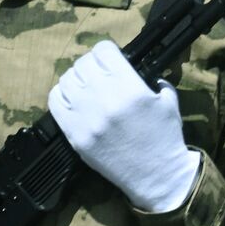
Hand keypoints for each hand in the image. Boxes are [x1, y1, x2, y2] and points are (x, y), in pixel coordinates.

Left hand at [48, 40, 200, 212]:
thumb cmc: (165, 137)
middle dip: (92, 64)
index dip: (107, 51)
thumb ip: (154, 79)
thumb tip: (136, 68)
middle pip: (83, 64)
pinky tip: (73, 98)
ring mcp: (86, 118)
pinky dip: (61, 95)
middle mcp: (105, 99)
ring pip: (66, 80)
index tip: (111, 57)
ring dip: (76, 78)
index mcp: (131, 88)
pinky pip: (55, 103)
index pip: (104, 51)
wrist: (156, 174)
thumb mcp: (168, 101)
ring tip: (86, 85)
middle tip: (99, 72)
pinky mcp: (74, 135)